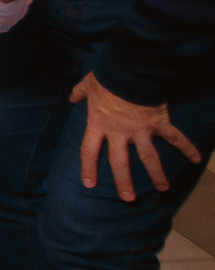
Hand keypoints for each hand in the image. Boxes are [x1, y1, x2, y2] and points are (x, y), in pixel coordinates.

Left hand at [72, 73, 200, 201]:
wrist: (129, 72)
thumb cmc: (107, 77)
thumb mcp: (88, 84)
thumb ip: (80, 92)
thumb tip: (72, 96)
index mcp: (99, 124)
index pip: (89, 151)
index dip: (89, 168)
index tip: (89, 184)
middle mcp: (119, 132)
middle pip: (120, 162)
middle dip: (124, 181)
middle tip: (128, 198)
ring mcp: (141, 130)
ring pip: (149, 158)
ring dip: (157, 174)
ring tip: (163, 188)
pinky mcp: (160, 124)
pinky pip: (176, 139)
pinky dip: (187, 148)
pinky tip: (196, 159)